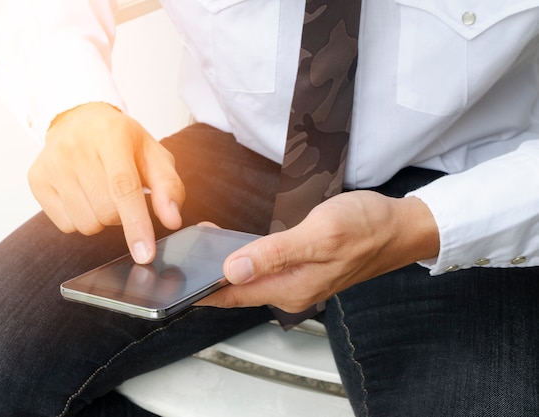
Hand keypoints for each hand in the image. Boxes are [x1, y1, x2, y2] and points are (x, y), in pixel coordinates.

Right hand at [27, 102, 184, 262]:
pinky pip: (66, 225)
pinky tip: (82, 195)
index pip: (124, 189)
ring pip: (86, 224)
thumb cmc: (122, 142)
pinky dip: (81, 218)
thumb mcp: (153, 155)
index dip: (136, 225)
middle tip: (122, 194)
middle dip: (122, 215)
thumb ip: (169, 187)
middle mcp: (77, 147)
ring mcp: (52, 164)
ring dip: (101, 219)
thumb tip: (172, 219)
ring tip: (101, 192)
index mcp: (112, 136)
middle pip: (106, 212)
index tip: (145, 254)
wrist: (78, 120)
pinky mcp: (36, 179)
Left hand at [198, 191, 438, 311]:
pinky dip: (247, 257)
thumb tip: (234, 269)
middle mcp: (292, 289)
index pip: (233, 294)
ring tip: (203, 245)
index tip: (176, 278)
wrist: (401, 226)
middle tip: (184, 253)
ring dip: (226, 264)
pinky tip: (237, 243)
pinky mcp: (305, 266)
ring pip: (251, 277)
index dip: (201, 288)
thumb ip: (275, 254)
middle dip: (208, 274)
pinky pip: (267, 266)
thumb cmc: (367, 227)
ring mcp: (299, 279)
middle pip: (239, 287)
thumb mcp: (319, 235)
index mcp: (291, 287)